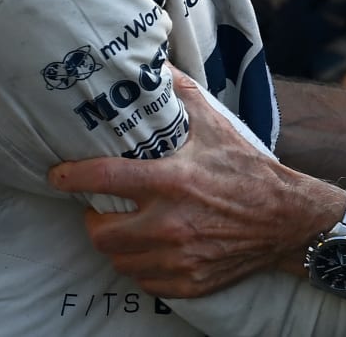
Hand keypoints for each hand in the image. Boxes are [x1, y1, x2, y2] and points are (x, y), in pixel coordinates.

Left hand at [49, 69, 344, 298]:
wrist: (287, 218)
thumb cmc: (247, 169)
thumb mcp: (215, 127)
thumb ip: (181, 95)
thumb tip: (157, 63)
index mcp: (173, 180)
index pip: (104, 179)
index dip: (71, 176)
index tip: (58, 174)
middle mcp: (171, 223)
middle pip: (101, 232)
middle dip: (94, 220)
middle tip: (102, 209)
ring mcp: (179, 257)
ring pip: (119, 260)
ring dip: (117, 245)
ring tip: (126, 228)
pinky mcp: (189, 282)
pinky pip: (145, 280)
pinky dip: (142, 266)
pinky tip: (152, 250)